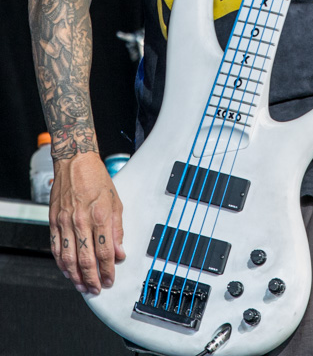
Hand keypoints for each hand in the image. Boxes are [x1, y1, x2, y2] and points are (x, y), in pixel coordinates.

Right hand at [49, 151, 124, 294]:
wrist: (75, 161)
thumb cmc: (96, 178)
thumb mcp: (116, 201)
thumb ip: (118, 229)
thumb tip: (120, 252)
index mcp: (101, 215)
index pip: (105, 252)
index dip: (108, 271)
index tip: (110, 280)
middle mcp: (82, 220)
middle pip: (86, 259)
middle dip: (92, 279)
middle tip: (96, 289)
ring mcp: (66, 222)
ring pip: (69, 258)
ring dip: (76, 277)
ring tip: (82, 286)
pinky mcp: (54, 221)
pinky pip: (56, 248)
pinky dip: (61, 263)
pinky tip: (67, 271)